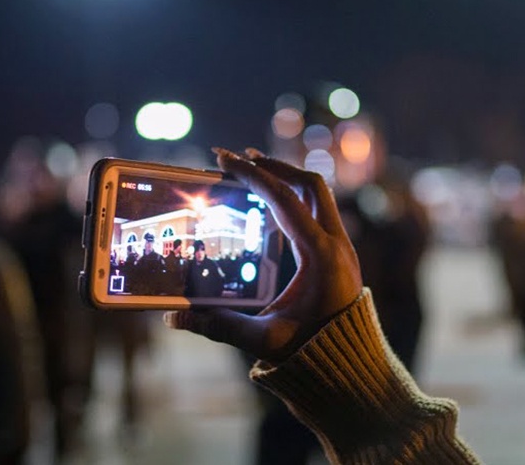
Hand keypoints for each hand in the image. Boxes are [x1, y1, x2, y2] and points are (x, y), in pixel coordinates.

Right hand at [164, 147, 362, 362]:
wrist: (351, 368)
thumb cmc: (310, 354)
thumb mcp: (264, 339)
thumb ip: (219, 327)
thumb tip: (174, 319)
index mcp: (320, 256)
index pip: (284, 200)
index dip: (252, 175)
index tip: (225, 157)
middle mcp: (337, 244)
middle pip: (309, 184)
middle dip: (273, 166)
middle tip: (240, 157)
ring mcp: (344, 246)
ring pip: (320, 194)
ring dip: (288, 178)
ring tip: (256, 170)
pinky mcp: (342, 253)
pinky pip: (322, 210)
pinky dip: (298, 197)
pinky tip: (275, 202)